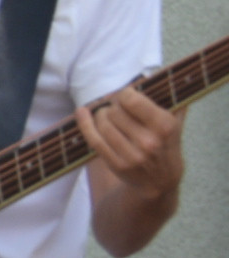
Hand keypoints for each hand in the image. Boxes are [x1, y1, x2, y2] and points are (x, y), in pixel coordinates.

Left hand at [79, 85, 183, 204]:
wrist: (160, 180)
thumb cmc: (166, 144)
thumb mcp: (175, 121)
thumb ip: (168, 99)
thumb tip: (149, 77)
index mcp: (165, 125)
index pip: (131, 100)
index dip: (124, 95)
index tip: (125, 96)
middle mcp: (149, 141)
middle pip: (114, 111)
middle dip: (112, 107)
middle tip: (116, 109)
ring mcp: (132, 154)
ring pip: (103, 124)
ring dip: (100, 116)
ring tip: (107, 116)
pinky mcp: (116, 164)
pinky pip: (94, 139)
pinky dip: (84, 124)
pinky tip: (81, 113)